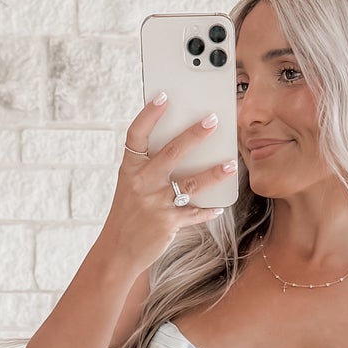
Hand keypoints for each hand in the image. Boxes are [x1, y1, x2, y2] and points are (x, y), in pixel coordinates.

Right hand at [110, 92, 237, 260]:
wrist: (117, 250)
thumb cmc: (128, 213)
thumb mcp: (132, 186)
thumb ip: (151, 167)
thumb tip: (184, 146)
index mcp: (130, 169)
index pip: (136, 135)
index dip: (149, 115)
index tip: (163, 97)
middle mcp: (141, 183)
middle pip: (171, 153)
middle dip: (194, 135)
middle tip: (213, 120)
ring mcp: (155, 203)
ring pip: (191, 183)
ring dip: (214, 173)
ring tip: (230, 163)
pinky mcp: (168, 223)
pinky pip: (195, 213)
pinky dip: (208, 210)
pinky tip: (219, 206)